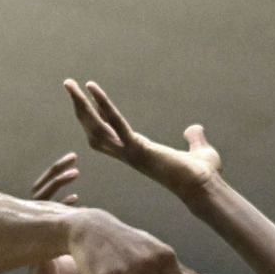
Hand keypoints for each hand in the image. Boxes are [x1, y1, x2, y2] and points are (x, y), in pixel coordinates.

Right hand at [26, 152, 83, 273]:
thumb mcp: (76, 260)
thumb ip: (84, 246)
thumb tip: (105, 240)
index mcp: (49, 229)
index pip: (54, 199)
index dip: (62, 184)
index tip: (75, 170)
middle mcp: (40, 226)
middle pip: (45, 191)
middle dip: (57, 174)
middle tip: (72, 158)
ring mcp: (36, 229)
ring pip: (42, 195)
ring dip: (57, 178)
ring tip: (72, 165)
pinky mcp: (35, 234)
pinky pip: (42, 208)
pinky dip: (58, 196)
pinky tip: (75, 192)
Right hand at [65, 79, 221, 199]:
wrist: (206, 188)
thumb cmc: (203, 176)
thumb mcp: (198, 150)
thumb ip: (194, 138)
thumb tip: (194, 128)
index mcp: (138, 152)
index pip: (108, 134)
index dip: (95, 118)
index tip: (86, 100)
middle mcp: (129, 154)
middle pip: (94, 130)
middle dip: (80, 108)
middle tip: (68, 85)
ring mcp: (131, 152)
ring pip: (97, 127)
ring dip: (82, 104)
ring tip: (70, 84)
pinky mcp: (138, 149)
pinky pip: (116, 124)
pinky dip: (104, 104)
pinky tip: (92, 88)